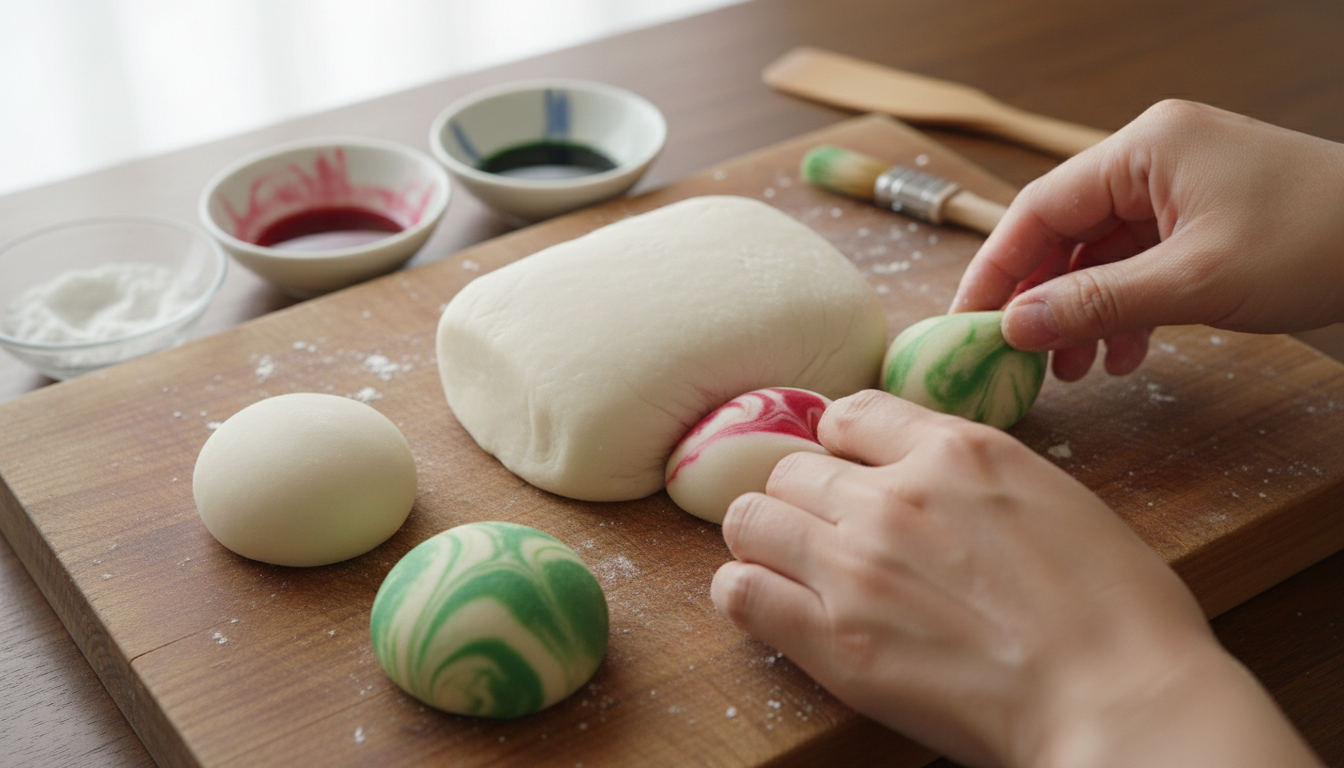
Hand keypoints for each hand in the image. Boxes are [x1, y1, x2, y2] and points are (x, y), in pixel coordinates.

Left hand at [711, 390, 1321, 767]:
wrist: (1122, 701)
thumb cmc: (1117, 611)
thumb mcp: (1053, 496)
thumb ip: (972, 473)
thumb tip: (924, 471)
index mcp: (956, 451)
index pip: (849, 413)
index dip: (842, 445)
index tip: (848, 472)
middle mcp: (892, 497)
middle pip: (790, 468)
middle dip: (804, 498)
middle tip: (829, 537)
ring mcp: (855, 566)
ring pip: (750, 517)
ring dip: (766, 538)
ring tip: (794, 569)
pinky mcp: (832, 639)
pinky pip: (739, 591)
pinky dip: (745, 592)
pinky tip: (774, 605)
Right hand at [950, 100, 1343, 380]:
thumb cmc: (1317, 241)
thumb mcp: (1195, 281)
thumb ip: (1096, 303)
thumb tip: (1015, 327)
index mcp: (1146, 149)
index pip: (1040, 208)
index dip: (996, 268)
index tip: (967, 321)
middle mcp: (1155, 159)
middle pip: (1065, 231)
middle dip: (1040, 297)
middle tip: (1014, 355)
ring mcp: (1181, 188)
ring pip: (1100, 254)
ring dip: (1080, 312)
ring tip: (1069, 369)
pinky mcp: (1203, 220)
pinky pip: (1139, 264)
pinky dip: (1123, 309)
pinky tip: (1122, 353)